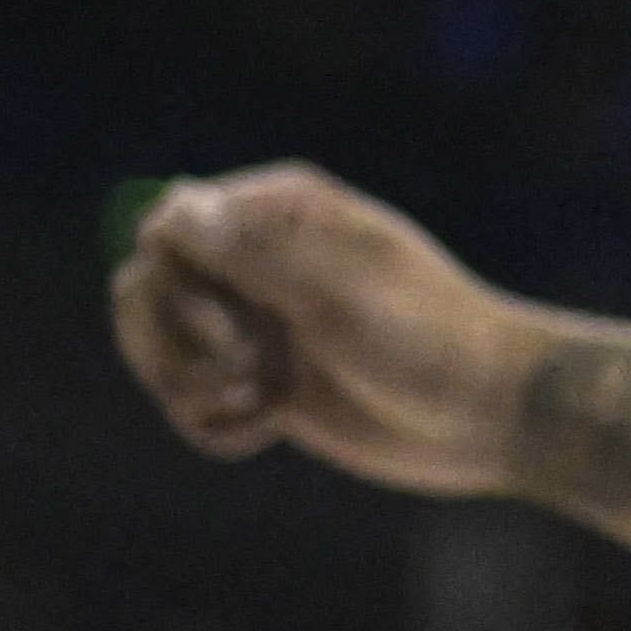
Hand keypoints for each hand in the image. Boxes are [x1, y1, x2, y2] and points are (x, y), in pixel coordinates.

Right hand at [111, 166, 545, 494]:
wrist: (489, 415)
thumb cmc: (428, 341)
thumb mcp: (339, 293)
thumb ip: (253, 251)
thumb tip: (170, 202)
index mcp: (281, 212)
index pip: (162, 230)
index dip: (172, 285)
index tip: (231, 326)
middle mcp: (257, 260)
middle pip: (141, 290)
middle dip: (173, 343)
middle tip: (247, 368)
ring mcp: (255, 321)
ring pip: (151, 348)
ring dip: (188, 386)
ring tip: (257, 400)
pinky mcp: (259, 380)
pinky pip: (186, 401)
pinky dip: (214, 425)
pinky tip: (268, 428)